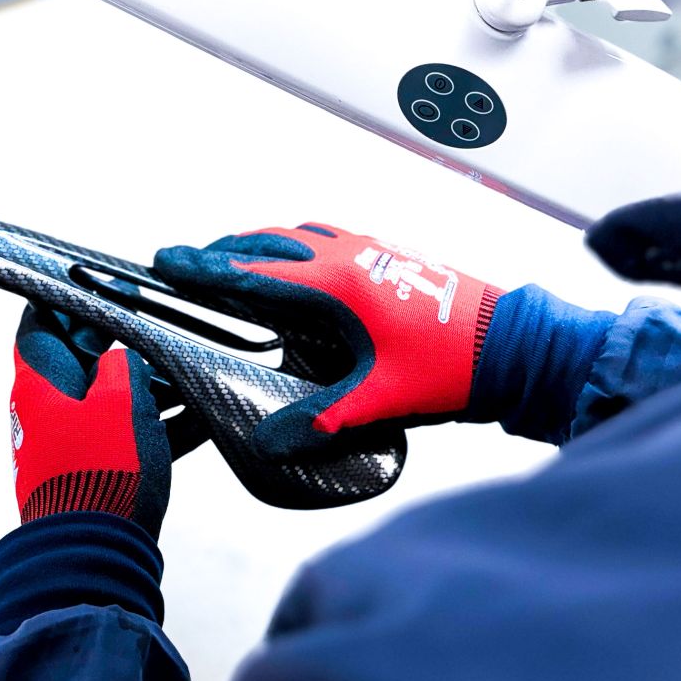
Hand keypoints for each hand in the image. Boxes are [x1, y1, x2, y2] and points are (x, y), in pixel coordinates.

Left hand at [9, 302, 173, 536]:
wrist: (91, 556)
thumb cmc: (100, 473)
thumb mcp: (122, 399)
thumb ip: (124, 363)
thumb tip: (124, 357)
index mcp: (40, 380)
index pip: (43, 319)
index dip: (72, 295)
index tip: (104, 282)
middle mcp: (48, 408)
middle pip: (84, 357)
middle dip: (126, 341)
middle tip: (164, 324)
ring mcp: (70, 440)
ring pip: (113, 396)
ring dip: (152, 385)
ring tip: (195, 374)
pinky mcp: (95, 469)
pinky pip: (128, 433)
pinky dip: (160, 423)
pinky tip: (203, 419)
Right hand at [153, 222, 504, 459]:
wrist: (513, 342)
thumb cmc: (453, 367)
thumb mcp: (383, 398)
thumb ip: (325, 418)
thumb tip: (270, 446)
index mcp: (339, 285)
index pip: (255, 273)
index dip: (205, 268)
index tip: (167, 260)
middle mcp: (350, 256)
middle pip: (268, 243)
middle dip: (221, 251)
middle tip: (182, 260)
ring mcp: (371, 249)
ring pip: (297, 234)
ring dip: (258, 243)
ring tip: (228, 258)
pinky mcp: (389, 254)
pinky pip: (327, 237)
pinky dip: (295, 243)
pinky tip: (294, 260)